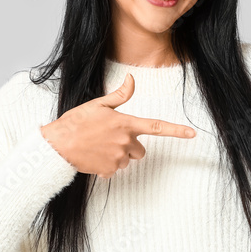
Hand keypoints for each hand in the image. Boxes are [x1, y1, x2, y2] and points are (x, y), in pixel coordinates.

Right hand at [39, 73, 196, 178]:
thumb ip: (119, 95)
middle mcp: (125, 143)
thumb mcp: (98, 104)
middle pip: (140, 150)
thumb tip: (132, 80)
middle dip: (131, 147)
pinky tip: (94, 157)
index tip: (192, 134)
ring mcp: (118, 158)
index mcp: (126, 124)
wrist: (58, 145)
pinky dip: (107, 165)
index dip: (176, 131)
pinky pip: (114, 170)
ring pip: (127, 161)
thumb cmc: (76, 122)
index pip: (157, 127)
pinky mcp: (109, 171)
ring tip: (98, 147)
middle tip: (110, 139)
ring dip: (118, 156)